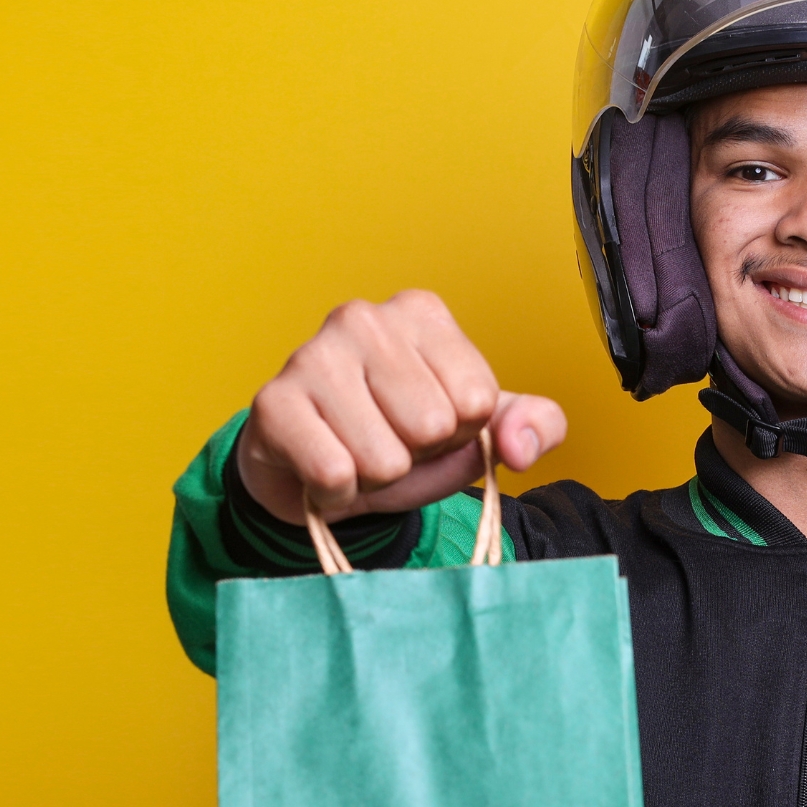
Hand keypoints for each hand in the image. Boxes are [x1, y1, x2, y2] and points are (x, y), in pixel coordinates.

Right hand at [237, 290, 567, 523]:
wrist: (319, 472)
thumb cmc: (402, 438)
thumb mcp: (480, 431)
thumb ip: (533, 427)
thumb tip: (520, 446)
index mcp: (422, 314)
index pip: (477, 400)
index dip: (460, 430)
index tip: (431, 424)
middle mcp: (365, 319)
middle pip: (432, 426)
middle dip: (417, 453)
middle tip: (390, 441)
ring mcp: (312, 355)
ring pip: (385, 457)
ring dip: (376, 476)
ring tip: (357, 454)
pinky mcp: (273, 403)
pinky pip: (334, 473)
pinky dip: (337, 492)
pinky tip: (325, 471)